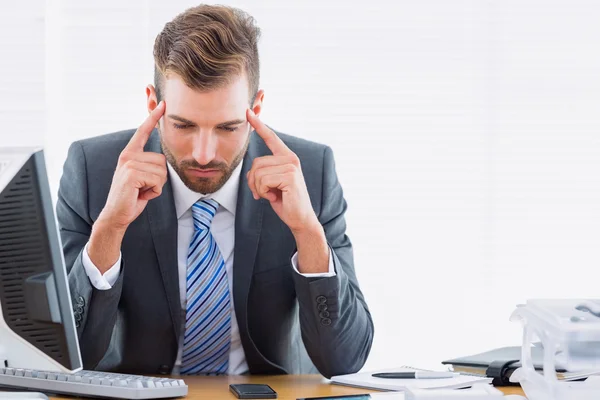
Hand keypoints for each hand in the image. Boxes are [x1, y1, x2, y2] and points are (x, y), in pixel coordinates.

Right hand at [98, 101, 166, 230]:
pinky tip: (140, 194)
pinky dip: (154, 192)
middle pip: (162, 160)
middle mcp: (128, 156)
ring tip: (141, 191)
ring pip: (162, 172)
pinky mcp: (132, 174)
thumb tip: (163, 159)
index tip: (163, 104)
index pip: (143, 132)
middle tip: (143, 187)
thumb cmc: (132, 197)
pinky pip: (157, 181)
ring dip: (156, 186)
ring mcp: (129, 164)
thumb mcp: (141, 177)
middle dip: (159, 178)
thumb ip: (149, 165)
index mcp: (129, 154)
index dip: (153, 117)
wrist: (116, 214)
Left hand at [246, 109, 319, 233]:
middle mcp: (290, 159)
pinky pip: (263, 181)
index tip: (248, 112)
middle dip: (253, 181)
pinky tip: (274, 197)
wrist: (299, 218)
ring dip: (258, 188)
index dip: (258, 125)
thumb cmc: (285, 201)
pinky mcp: (290, 176)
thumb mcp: (272, 183)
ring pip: (258, 172)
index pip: (271, 137)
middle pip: (256, 162)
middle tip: (263, 193)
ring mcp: (291, 166)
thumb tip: (253, 169)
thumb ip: (264, 171)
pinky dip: (263, 193)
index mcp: (286, 157)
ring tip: (270, 195)